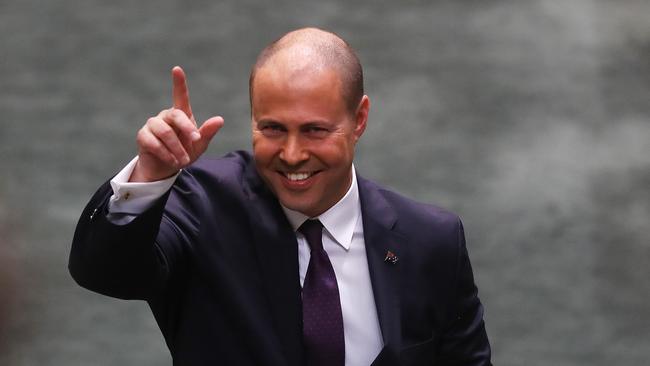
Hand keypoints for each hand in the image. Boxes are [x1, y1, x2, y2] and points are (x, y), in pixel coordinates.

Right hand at [130, 66, 223, 181]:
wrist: (166, 168)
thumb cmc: (184, 153)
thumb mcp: (199, 145)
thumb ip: (207, 132)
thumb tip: (220, 119)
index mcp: (181, 115)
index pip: (180, 96)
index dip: (179, 83)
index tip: (177, 69)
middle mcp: (166, 116)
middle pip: (176, 115)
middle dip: (187, 128)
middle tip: (196, 141)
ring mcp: (153, 125)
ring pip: (165, 132)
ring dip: (177, 148)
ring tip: (183, 160)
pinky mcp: (143, 136)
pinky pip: (154, 143)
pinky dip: (166, 154)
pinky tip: (172, 161)